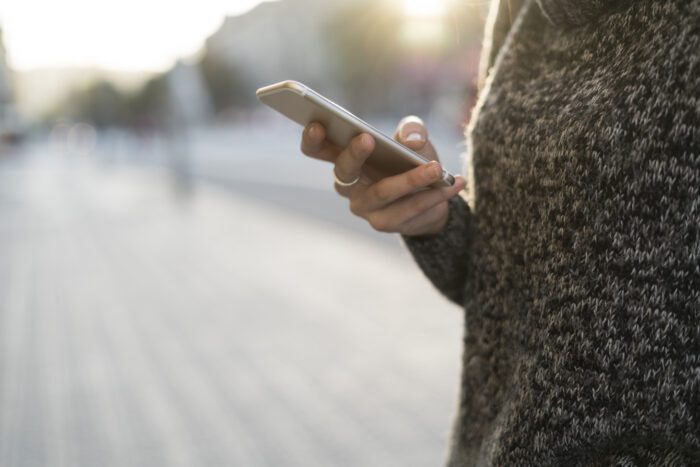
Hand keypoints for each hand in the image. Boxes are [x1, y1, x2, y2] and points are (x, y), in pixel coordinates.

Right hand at [300, 116, 465, 235]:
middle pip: (343, 172)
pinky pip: (407, 209)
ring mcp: (364, 207)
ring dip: (411, 180)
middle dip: (354, 154)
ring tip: (436, 168)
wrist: (433, 197)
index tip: (318, 123)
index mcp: (345, 158)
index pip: (317, 150)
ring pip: (382, 193)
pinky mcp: (384, 223)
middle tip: (368, 138)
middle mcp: (348, 185)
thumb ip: (413, 130)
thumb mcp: (414, 139)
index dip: (312, 139)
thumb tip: (412, 140)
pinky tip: (453, 184)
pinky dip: (432, 195)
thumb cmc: (412, 161)